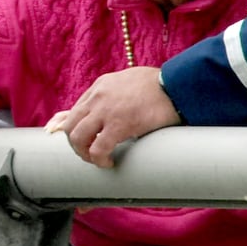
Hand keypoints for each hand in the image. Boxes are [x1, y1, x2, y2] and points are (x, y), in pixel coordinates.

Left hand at [44, 66, 180, 167]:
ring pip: (77, 138)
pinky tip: (110, 163)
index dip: (75, 130)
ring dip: (84, 153)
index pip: (74, 111)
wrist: (176, 85)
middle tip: (91, 154)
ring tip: (99, 159)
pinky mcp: (119, 125)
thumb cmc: (159, 85)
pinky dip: (100, 160)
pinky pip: (98, 149)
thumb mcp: (128, 82)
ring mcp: (105, 110)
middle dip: (76, 144)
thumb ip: (115, 94)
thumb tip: (111, 109)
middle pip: (70, 126)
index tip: (83, 142)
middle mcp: (97, 97)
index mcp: (99, 86)